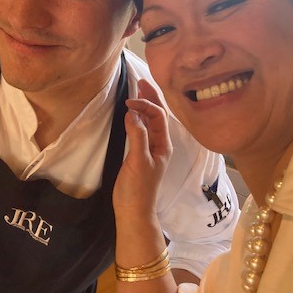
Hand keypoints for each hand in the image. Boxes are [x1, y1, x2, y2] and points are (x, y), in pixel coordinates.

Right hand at [113, 79, 172, 217]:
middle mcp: (159, 144)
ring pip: (150, 121)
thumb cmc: (138, 188)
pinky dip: (138, 117)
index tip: (129, 101)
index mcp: (163, 144)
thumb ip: (137, 135)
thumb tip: (133, 113)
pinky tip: (131, 113)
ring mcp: (150, 148)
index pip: (158, 115)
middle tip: (141, 81)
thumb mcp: (138, 161)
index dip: (145, 104)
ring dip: (144, 105)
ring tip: (137, 90)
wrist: (133, 211)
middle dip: (151, 97)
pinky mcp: (140, 154)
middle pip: (158, 115)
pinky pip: (142, 129)